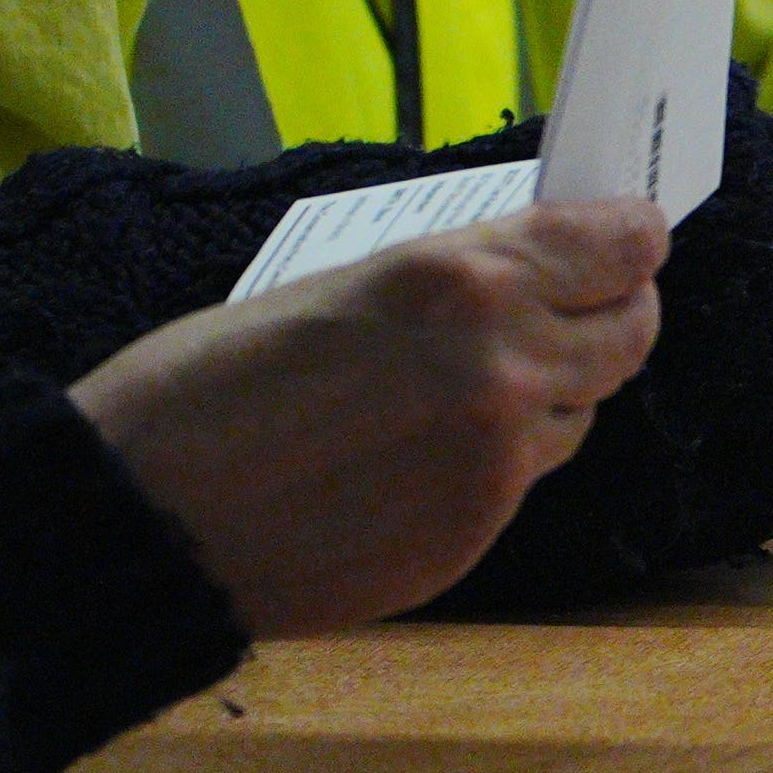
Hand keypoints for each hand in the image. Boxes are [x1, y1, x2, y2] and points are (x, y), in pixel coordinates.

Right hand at [67, 204, 670, 637]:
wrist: (140, 519)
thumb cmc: (205, 387)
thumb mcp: (340, 284)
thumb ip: (456, 280)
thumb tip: (531, 269)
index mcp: (465, 281)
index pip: (622, 247)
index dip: (631, 242)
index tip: (632, 239)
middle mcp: (505, 367)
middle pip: (631, 332)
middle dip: (612, 313)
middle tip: (582, 306)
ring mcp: (500, 460)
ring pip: (582, 409)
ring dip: (552, 392)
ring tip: (468, 388)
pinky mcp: (480, 533)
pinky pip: (524, 480)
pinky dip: (496, 461)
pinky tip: (419, 458)